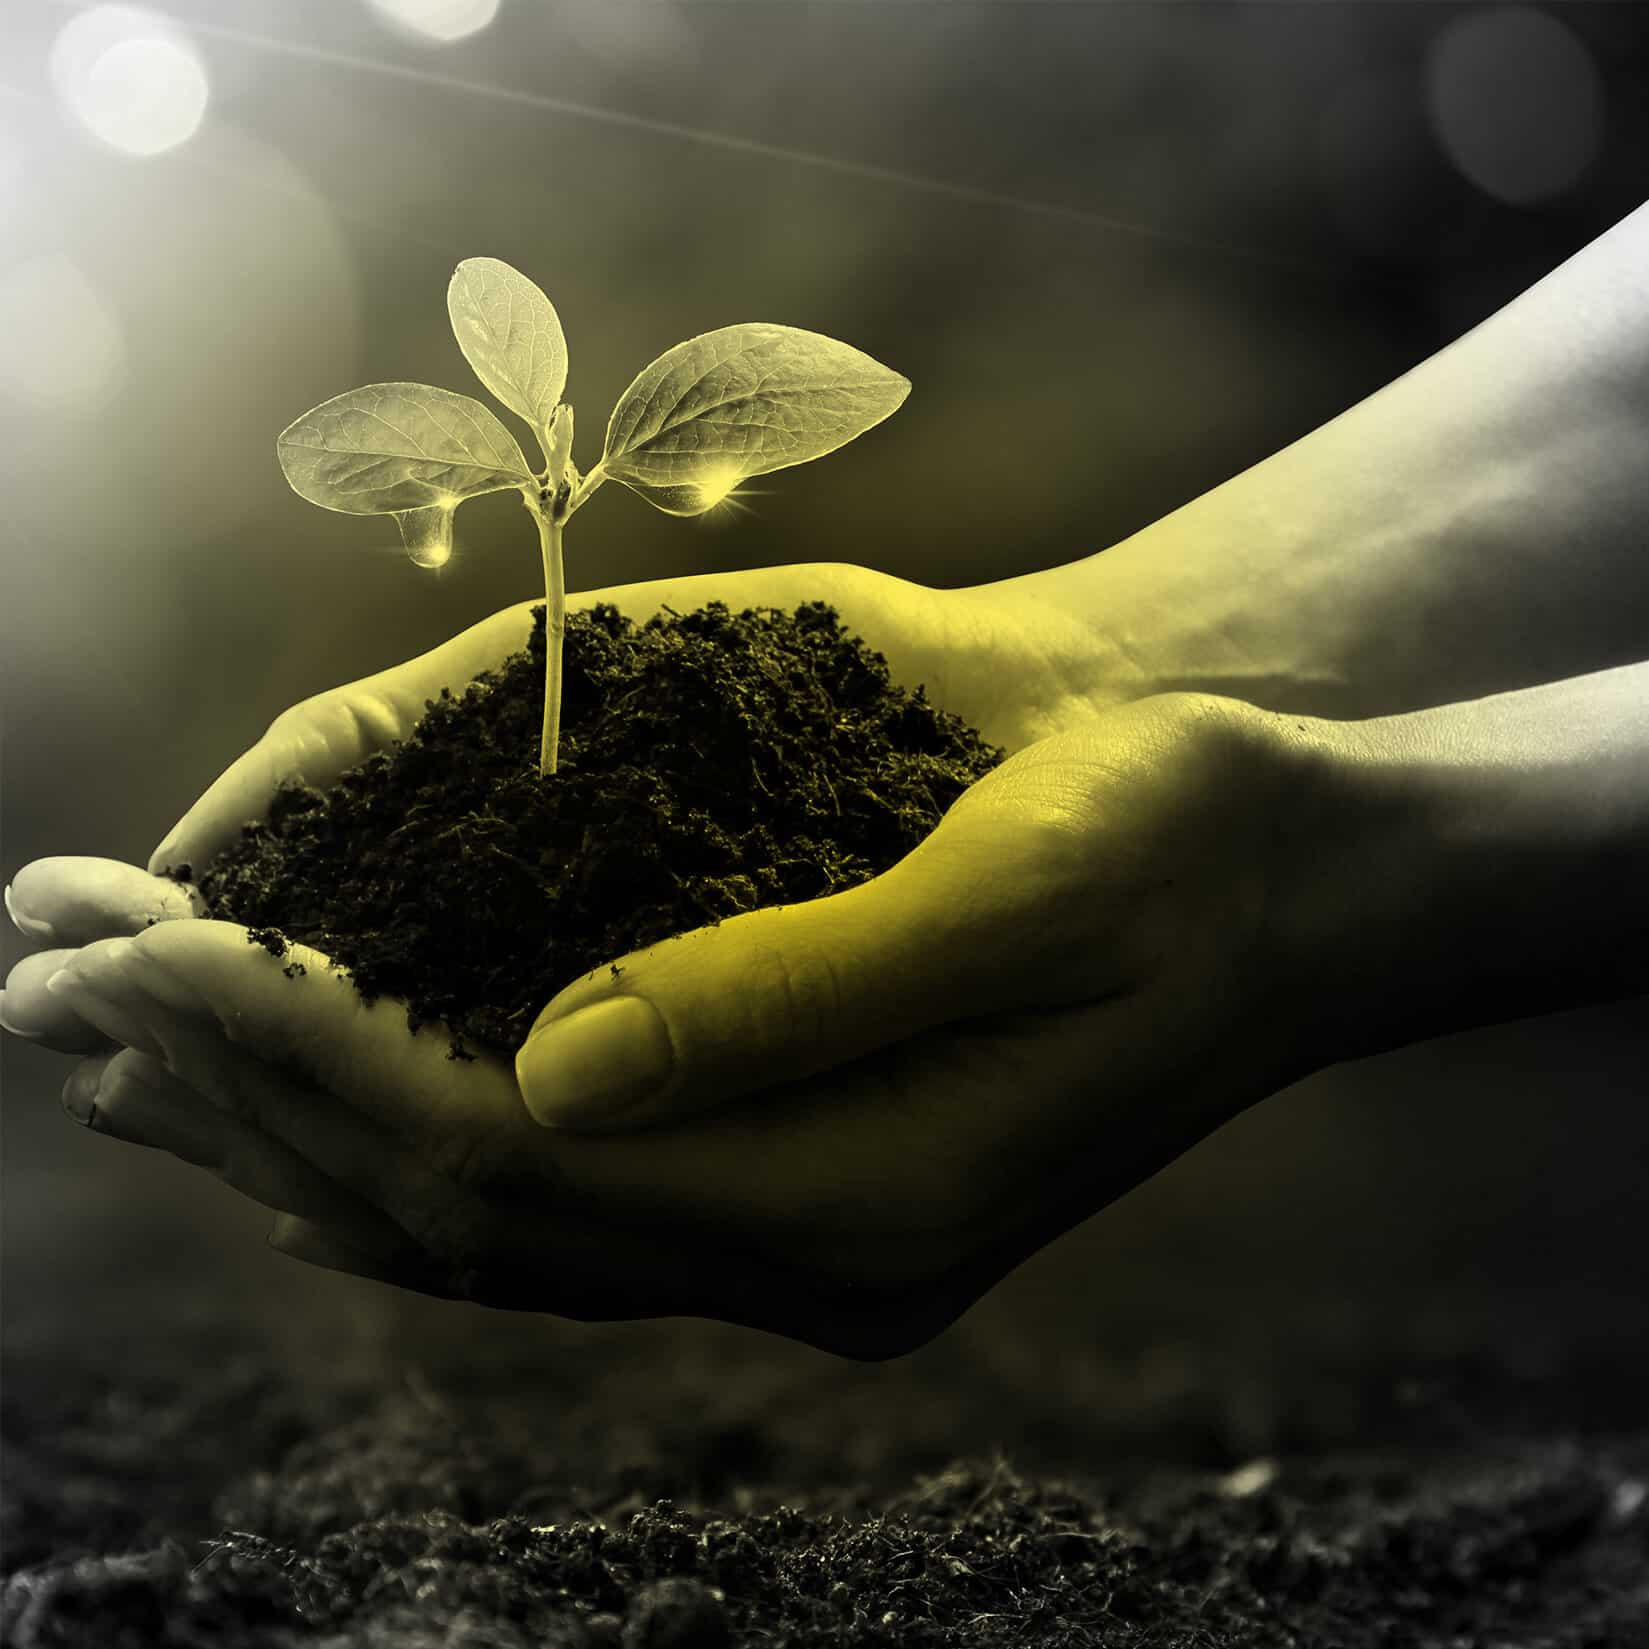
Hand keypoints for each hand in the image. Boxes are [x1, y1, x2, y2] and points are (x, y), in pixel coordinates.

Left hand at [2, 563, 1335, 1355]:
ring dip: (296, 1123)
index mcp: (867, 1198)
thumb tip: (542, 1069)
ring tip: (123, 1042)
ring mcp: (809, 1235)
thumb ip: (797, 993)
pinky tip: (313, 1111)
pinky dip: (415, 1149)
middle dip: (242, 1090)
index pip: (510, 1153)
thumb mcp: (1026, 883)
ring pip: (494, 1221)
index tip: (130, 946)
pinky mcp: (811, 1185)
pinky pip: (565, 1202)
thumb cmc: (1183, 848)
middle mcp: (815, 1251)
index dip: (304, 1052)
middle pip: (465, 1207)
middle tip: (44, 985)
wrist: (1298, 887)